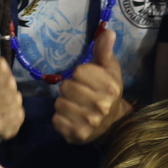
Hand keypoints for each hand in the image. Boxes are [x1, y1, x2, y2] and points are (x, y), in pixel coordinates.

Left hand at [53, 25, 127, 144]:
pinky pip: (56, 120)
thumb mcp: (109, 69)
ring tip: (76, 105)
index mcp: (110, 87)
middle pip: (66, 86)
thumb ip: (105, 50)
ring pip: (59, 103)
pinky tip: (71, 118)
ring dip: (64, 103)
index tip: (87, 79)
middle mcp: (101, 106)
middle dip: (70, 88)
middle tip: (80, 93)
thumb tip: (108, 31)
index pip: (78, 71)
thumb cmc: (107, 91)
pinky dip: (60, 118)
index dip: (80, 73)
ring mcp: (89, 122)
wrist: (112, 123)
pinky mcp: (77, 135)